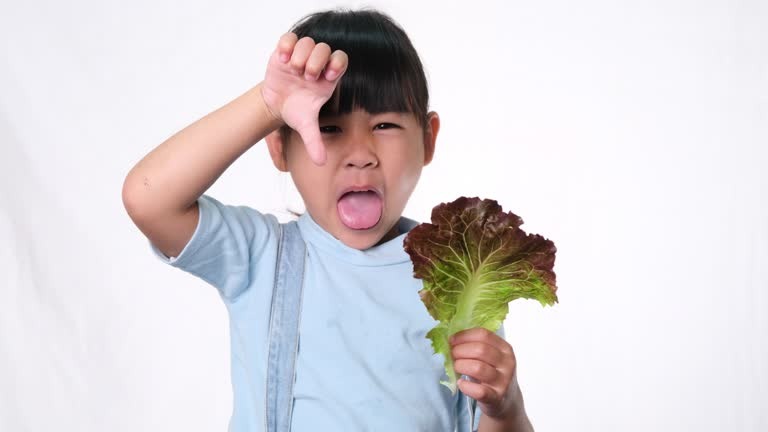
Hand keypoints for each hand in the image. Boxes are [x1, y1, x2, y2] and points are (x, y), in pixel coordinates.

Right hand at [260, 32, 348, 164]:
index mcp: (328, 79)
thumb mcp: (306, 126)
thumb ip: (314, 142)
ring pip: (309, 41)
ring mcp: (301, 55)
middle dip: (316, 61)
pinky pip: (290, 37)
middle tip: (306, 76)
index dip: (337, 64)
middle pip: (325, 48)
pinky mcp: (285, 50)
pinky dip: (286, 45)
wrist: (277, 104)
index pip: (341, 60)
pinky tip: (282, 59)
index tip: (327, 78)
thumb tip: (320, 163)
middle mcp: (317, 64)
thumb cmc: (296, 111)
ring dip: (301, 55)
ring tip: (293, 70)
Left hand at [451, 328, 522, 420]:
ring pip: (478, 368)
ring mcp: (503, 381)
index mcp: (505, 349)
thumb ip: (476, 345)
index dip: (464, 336)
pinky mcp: (497, 398)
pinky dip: (466, 386)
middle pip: (480, 350)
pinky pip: (479, 391)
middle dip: (460, 350)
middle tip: (452, 355)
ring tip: (456, 367)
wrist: (506, 399)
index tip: (452, 340)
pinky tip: (461, 383)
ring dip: (461, 366)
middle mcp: (507, 363)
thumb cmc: (492, 373)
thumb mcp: (491, 356)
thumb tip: (452, 339)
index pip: (484, 335)